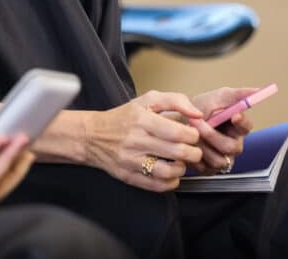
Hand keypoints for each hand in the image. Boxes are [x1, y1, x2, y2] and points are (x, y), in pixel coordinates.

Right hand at [86, 91, 203, 191]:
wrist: (91, 136)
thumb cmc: (122, 118)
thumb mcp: (146, 101)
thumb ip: (174, 101)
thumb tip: (197, 114)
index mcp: (141, 120)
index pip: (179, 132)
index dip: (193, 135)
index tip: (191, 134)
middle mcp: (135, 140)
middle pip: (179, 152)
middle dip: (193, 152)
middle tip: (191, 150)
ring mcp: (131, 160)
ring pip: (169, 172)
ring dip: (181, 169)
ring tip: (179, 162)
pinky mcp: (128, 176)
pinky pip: (157, 185)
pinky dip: (170, 182)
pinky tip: (169, 174)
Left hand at [186, 87, 256, 174]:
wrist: (174, 123)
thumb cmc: (197, 109)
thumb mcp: (215, 98)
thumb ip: (237, 94)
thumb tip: (257, 90)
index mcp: (237, 128)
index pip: (246, 127)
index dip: (241, 122)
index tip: (233, 115)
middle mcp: (232, 145)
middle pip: (231, 146)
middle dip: (211, 134)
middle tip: (196, 122)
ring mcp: (222, 158)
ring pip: (219, 160)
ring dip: (201, 145)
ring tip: (189, 134)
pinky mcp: (209, 169)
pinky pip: (206, 168)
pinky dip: (194, 156)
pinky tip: (188, 146)